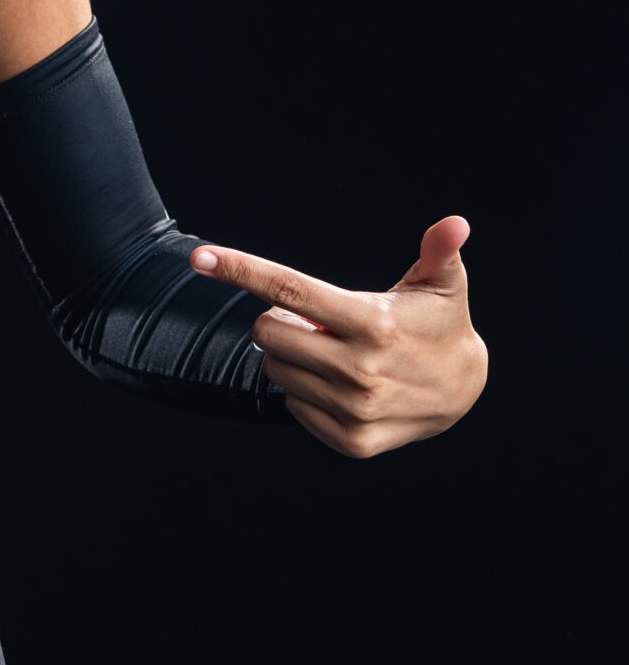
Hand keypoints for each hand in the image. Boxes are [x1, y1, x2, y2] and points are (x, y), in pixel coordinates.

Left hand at [190, 216, 487, 457]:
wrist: (465, 391)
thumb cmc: (439, 326)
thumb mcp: (442, 285)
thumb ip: (440, 251)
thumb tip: (455, 223)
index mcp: (373, 323)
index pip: (290, 290)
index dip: (240, 269)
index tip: (199, 257)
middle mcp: (360, 368)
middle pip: (267, 333)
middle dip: (280, 322)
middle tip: (316, 323)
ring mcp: (355, 408)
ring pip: (276, 371)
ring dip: (293, 358)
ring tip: (333, 353)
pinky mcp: (352, 440)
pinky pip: (293, 407)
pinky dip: (306, 393)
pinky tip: (339, 386)